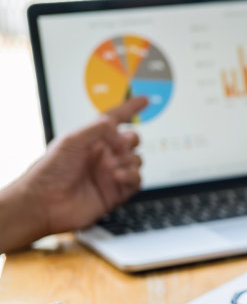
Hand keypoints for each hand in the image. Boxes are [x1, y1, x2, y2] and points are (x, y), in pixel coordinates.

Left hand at [11, 97, 145, 237]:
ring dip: (128, 160)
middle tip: (119, 145)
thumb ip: (99, 128)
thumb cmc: (51, 170)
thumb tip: (122, 132)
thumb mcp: (72, 139)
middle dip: (130, 140)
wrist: (45, 203)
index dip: (130, 108)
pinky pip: (137, 180)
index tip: (144, 100)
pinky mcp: (117, 192)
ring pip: (137, 160)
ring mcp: (111, 173)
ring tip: (112, 168)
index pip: (115, 119)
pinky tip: (118, 176)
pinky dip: (131, 176)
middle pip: (131, 140)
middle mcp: (103, 155)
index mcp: (91, 139)